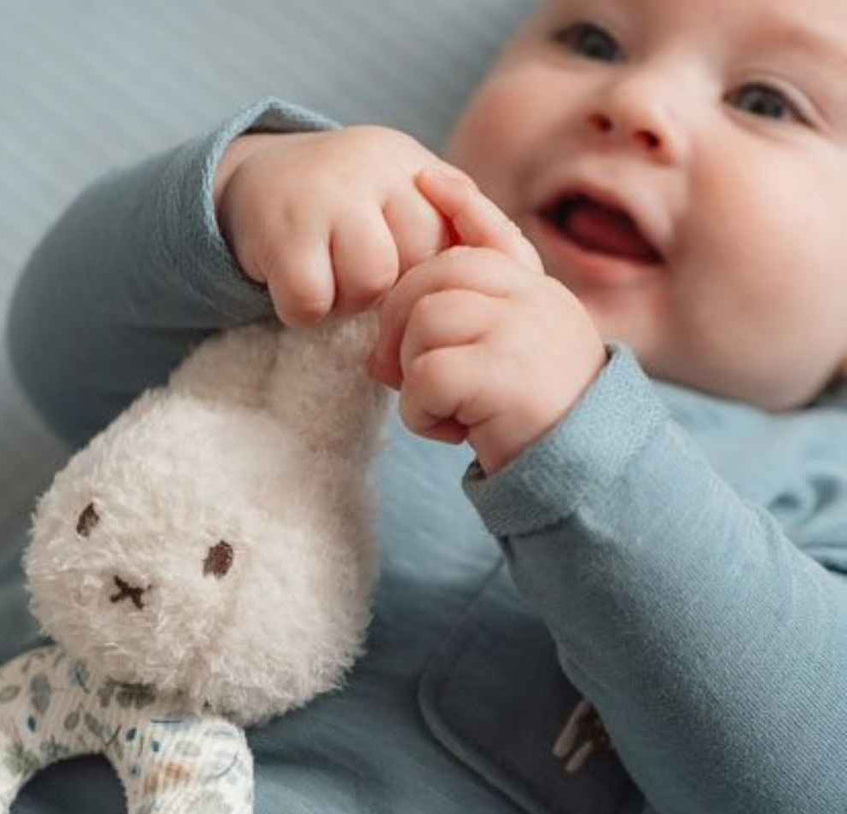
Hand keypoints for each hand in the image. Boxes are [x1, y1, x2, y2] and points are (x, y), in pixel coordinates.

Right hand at [214, 126, 467, 327]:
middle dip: (394, 292)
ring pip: (369, 284)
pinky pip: (312, 303)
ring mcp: (324, 196)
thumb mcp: (402, 196)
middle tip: (362, 282)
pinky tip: (296, 285)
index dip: (431, 276)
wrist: (258, 179)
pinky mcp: (281, 233)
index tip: (403, 278)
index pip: (455, 240)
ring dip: (348, 303)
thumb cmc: (348, 206)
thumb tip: (503, 274)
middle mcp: (372, 168)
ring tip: (331, 282)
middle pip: (418, 264)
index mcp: (411, 165)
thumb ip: (451, 224)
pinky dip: (303, 312)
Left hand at [368, 168, 607, 475]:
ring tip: (441, 407)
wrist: (584, 473)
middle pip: (435, 275)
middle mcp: (534, 300)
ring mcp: (522, 331)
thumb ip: (475, 328)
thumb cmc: (533, 422)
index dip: (459, 203)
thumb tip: (390, 339)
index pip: (493, 233)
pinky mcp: (504, 374)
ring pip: (425, 320)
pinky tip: (451, 432)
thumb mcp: (512, 362)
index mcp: (537, 294)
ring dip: (413, 374)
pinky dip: (421, 412)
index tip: (426, 179)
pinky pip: (426, 374)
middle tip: (399, 373)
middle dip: (397, 322)